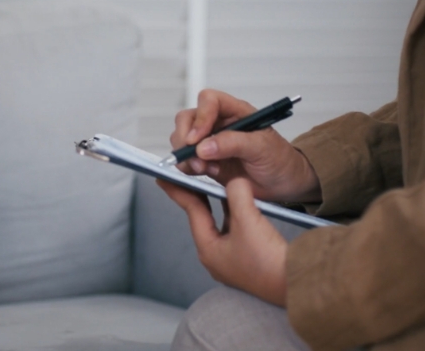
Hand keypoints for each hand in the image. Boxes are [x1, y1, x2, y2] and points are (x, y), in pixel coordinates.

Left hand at [157, 177, 287, 306]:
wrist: (296, 285)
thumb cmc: (268, 262)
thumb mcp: (248, 220)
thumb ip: (237, 195)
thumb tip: (234, 182)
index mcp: (209, 250)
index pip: (192, 212)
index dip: (180, 191)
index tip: (165, 177)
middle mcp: (217, 256)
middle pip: (203, 218)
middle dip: (198, 196)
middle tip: (189, 176)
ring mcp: (232, 258)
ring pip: (221, 222)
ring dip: (220, 203)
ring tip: (215, 182)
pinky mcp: (249, 258)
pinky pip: (236, 229)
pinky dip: (236, 213)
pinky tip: (242, 201)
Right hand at [171, 89, 320, 202]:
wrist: (283, 184)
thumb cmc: (279, 160)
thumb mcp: (262, 148)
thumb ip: (233, 144)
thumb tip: (203, 147)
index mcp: (235, 111)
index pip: (209, 100)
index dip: (200, 116)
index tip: (197, 139)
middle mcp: (218, 123)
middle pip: (188, 119)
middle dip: (185, 138)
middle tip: (195, 158)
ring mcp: (209, 142)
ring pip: (182, 139)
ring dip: (186, 155)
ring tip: (205, 169)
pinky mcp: (205, 160)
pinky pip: (185, 159)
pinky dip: (188, 167)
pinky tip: (206, 173)